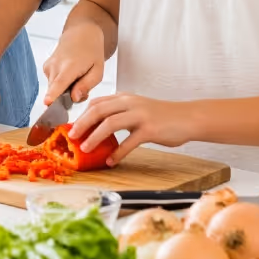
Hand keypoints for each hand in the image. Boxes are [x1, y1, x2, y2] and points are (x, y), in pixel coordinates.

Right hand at [41, 26, 106, 106]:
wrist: (81, 34)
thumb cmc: (91, 51)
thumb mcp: (98, 70)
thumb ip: (86, 86)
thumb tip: (74, 98)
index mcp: (70, 66)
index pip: (60, 83)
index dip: (53, 94)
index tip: (47, 103)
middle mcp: (56, 66)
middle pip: (57, 92)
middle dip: (69, 97)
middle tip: (83, 87)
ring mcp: (48, 67)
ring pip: (55, 90)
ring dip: (66, 90)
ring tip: (77, 77)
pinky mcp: (45, 68)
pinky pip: (53, 84)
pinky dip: (61, 84)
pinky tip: (69, 74)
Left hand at [68, 93, 195, 163]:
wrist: (187, 118)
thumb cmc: (162, 116)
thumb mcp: (138, 109)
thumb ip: (120, 113)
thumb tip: (98, 127)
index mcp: (125, 98)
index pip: (97, 102)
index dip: (82, 115)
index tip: (72, 128)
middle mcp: (130, 103)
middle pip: (98, 110)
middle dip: (82, 124)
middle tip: (71, 138)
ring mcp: (140, 115)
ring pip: (110, 124)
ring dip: (94, 138)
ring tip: (85, 149)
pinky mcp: (149, 129)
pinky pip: (128, 142)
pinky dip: (117, 153)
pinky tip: (111, 161)